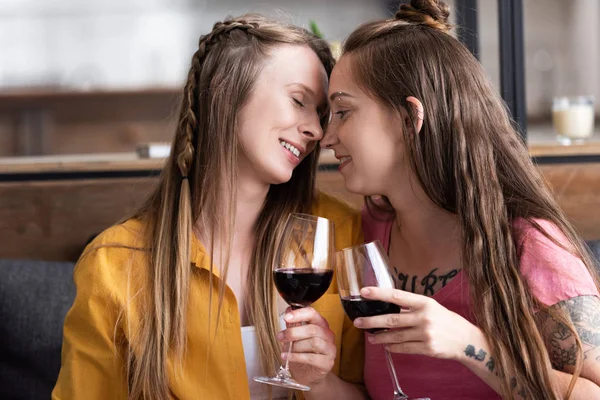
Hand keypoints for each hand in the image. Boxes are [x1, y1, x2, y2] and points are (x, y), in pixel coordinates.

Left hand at [277, 307, 336, 386]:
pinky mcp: (327, 362)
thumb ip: (293, 325)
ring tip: (285, 349)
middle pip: (313, 329)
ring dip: (296, 346)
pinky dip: (296, 357)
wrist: (308, 374)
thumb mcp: (295, 337)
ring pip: (314, 343)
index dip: (299, 314)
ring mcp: (329, 349)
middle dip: (293, 332)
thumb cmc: (302, 352)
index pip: (312, 314)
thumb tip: (288, 311)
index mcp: (320, 324)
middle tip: (280, 336)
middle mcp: (327, 335)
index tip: (286, 317)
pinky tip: (287, 357)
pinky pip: (312, 358)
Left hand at [354, 287, 477, 359]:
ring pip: (395, 336)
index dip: (379, 293)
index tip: (364, 291)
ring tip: (370, 336)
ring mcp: (425, 334)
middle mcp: (424, 317)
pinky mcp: (427, 349)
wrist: (467, 340)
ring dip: (380, 337)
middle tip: (358, 322)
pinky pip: (403, 348)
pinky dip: (392, 347)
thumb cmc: (446, 320)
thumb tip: (387, 304)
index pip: (397, 296)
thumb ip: (411, 306)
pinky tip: (385, 345)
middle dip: (372, 321)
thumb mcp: (431, 307)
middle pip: (392, 318)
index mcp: (425, 303)